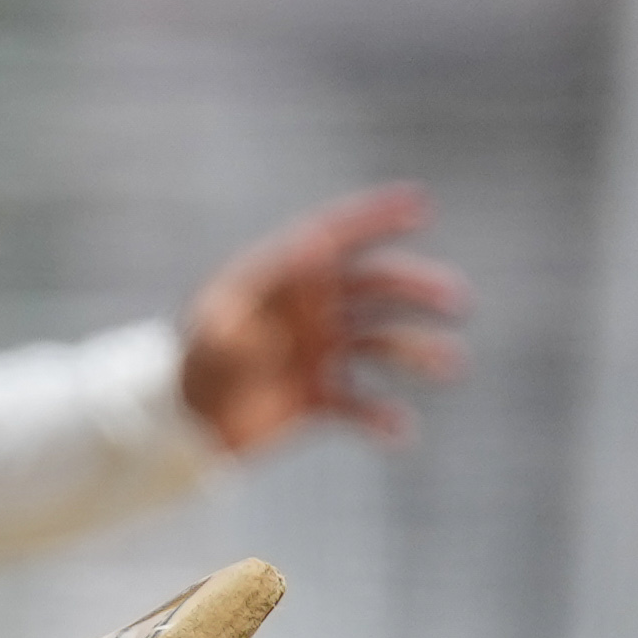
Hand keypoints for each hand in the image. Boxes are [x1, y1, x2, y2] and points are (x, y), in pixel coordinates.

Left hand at [171, 182, 468, 454]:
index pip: (334, 237)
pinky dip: (382, 417)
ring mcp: (321, 351)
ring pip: (381, 340)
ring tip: (450, 364)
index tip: (419, 206)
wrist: (181, 425)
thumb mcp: (208, 338)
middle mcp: (311, 309)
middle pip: (375, 285)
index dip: (375, 218)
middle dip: (416, 287)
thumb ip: (242, 320)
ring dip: (417, 349)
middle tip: (455, 299)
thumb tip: (261, 321)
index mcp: (283, 280)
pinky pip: (361, 404)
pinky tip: (397, 432)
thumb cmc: (190, 364)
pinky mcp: (320, 395)